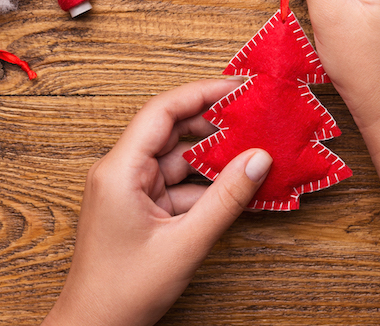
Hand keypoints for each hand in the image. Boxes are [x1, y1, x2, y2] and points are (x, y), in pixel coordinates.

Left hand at [43, 79, 271, 325]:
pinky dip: (206, 184)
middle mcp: (121, 172)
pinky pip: (178, 184)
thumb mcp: (185, 243)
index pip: (164, 111)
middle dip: (214, 122)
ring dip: (214, 156)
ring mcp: (130, 190)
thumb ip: (226, 199)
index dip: (203, 92)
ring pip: (178, 158)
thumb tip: (259, 159)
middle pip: (172, 130)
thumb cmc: (123, 292)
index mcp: (120, 170)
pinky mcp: (140, 208)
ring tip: (254, 148)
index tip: (239, 86)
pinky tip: (236, 185)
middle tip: (255, 115)